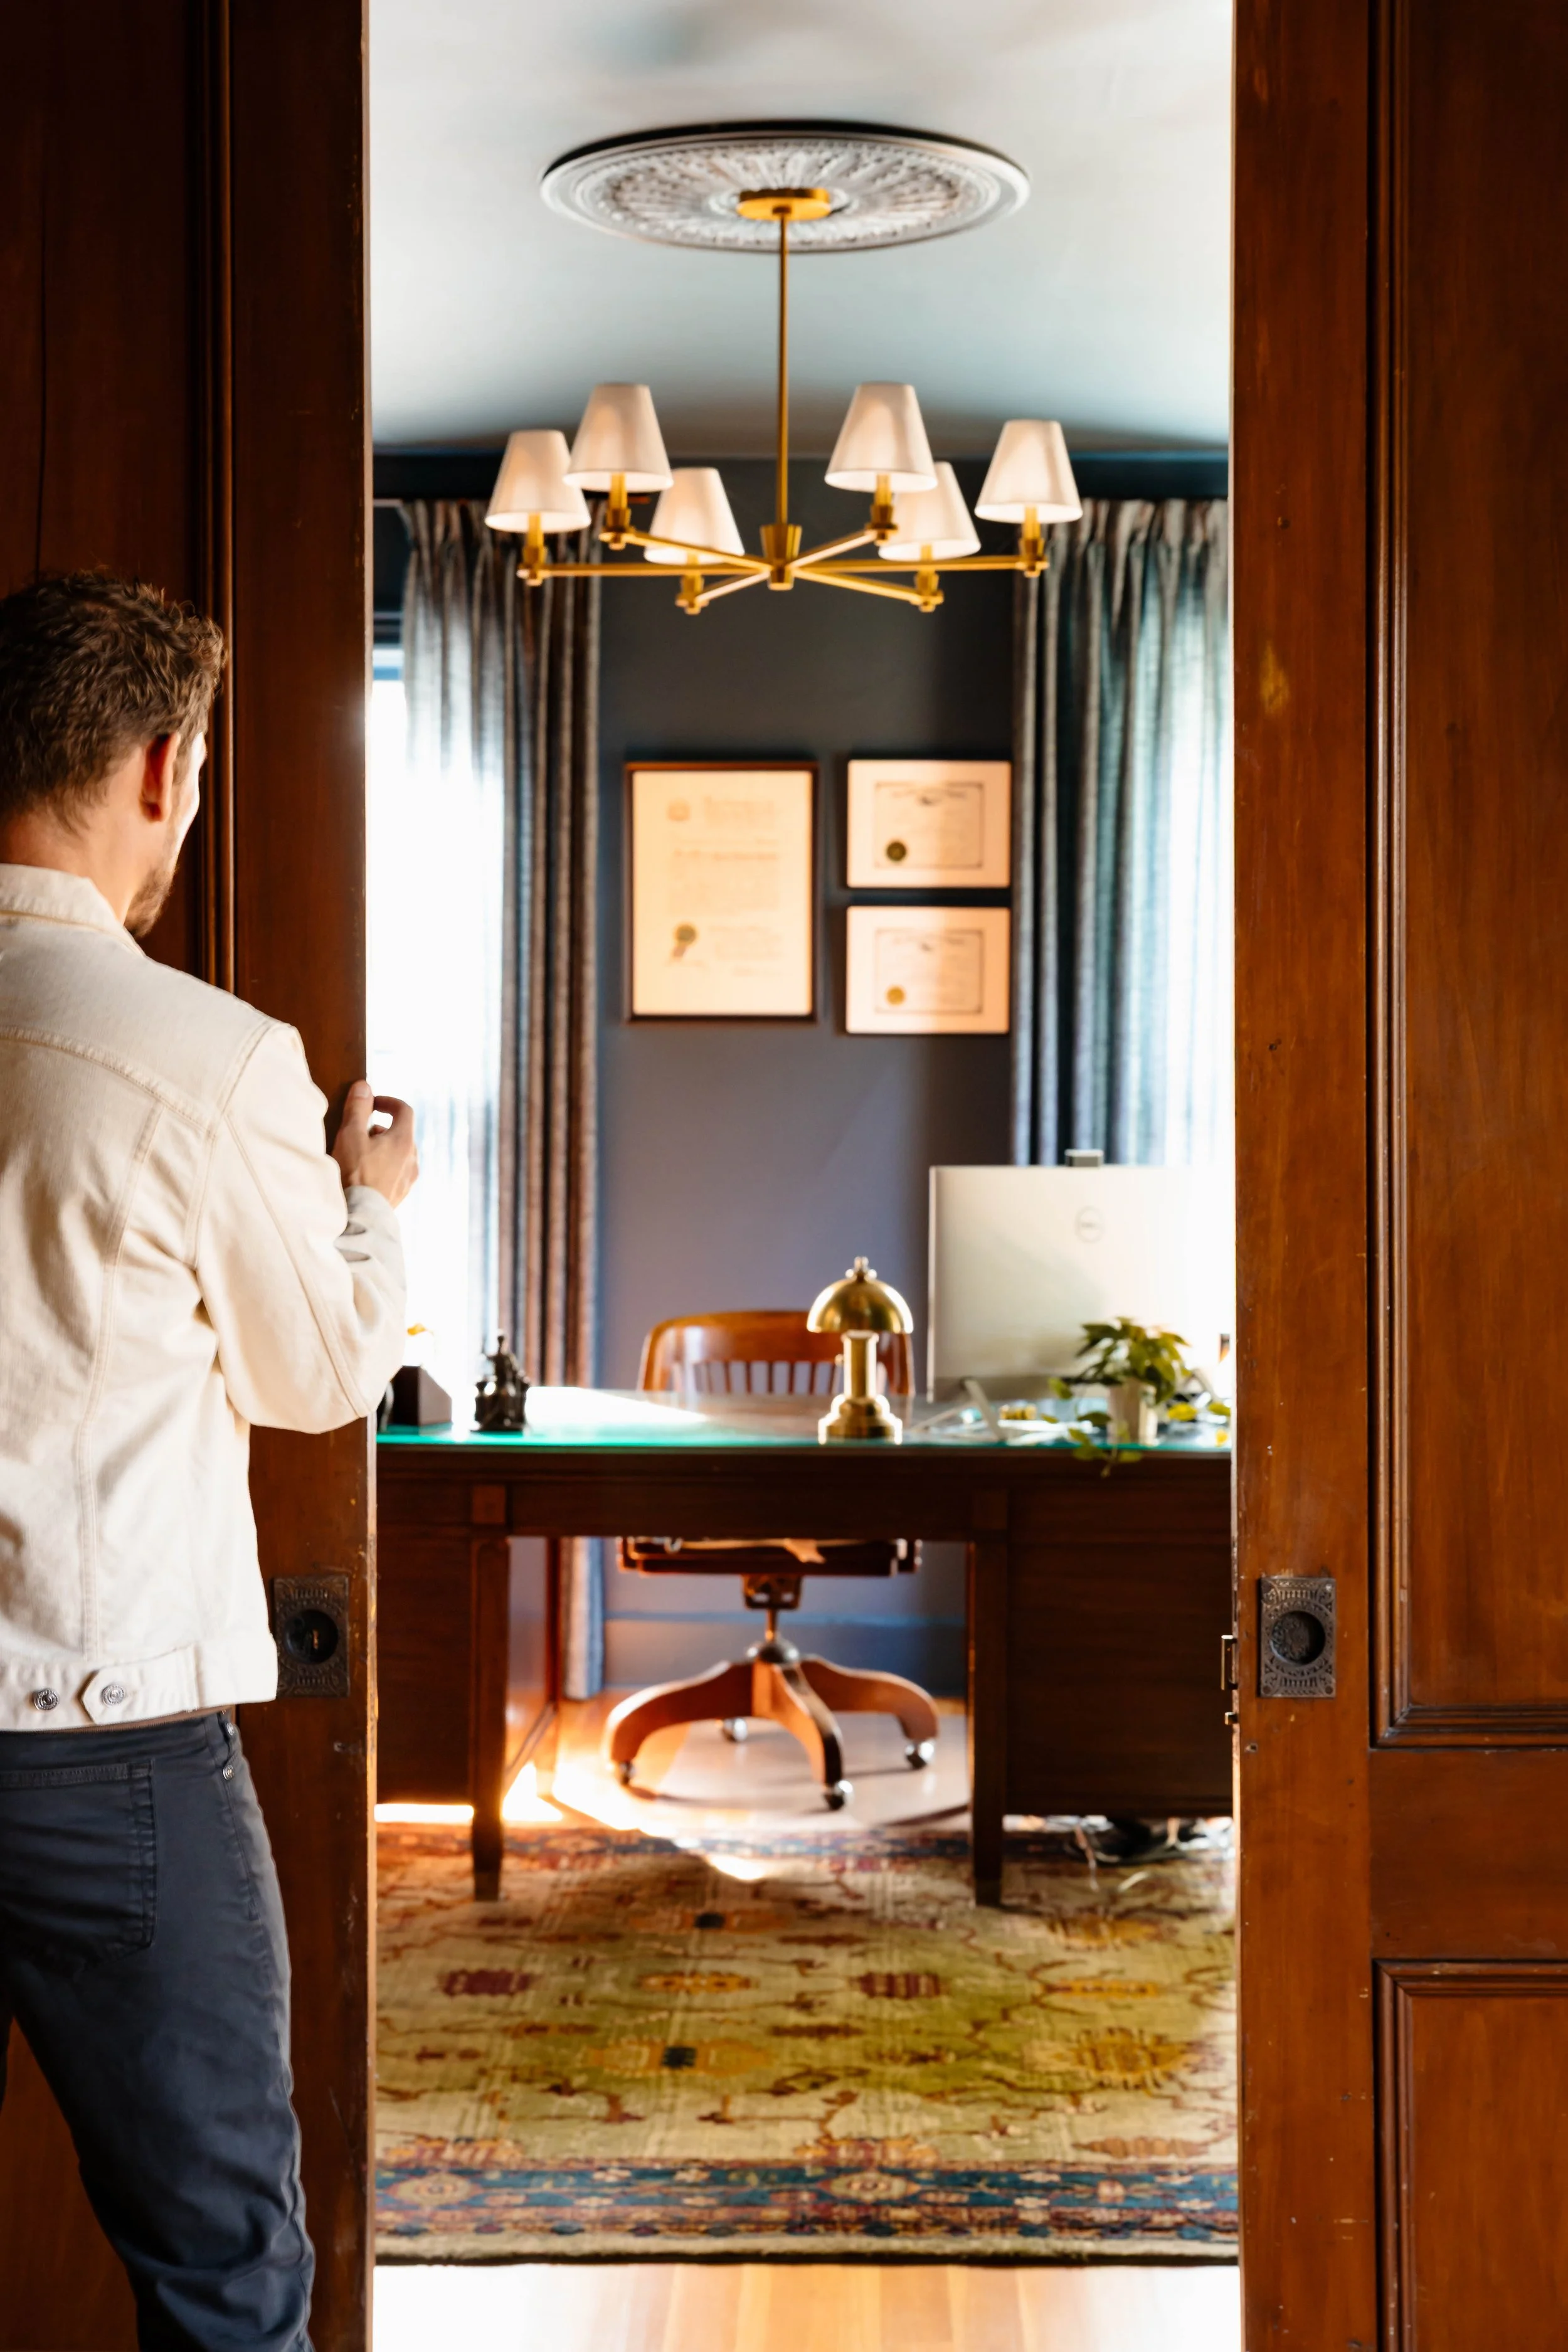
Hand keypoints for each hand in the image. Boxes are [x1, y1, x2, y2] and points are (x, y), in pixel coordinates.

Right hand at [332, 1081, 417, 1207]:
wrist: (358, 1217)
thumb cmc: (353, 1174)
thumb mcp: (351, 1135)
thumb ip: (358, 1108)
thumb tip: (365, 1087)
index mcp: (404, 1141)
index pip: (404, 1110)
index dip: (388, 1102)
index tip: (371, 1103)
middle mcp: (412, 1159)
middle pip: (401, 1132)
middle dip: (381, 1127)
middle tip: (359, 1133)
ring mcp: (408, 1179)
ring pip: (399, 1154)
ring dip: (382, 1148)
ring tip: (359, 1155)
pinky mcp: (401, 1194)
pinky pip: (396, 1171)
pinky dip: (383, 1165)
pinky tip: (364, 1174)